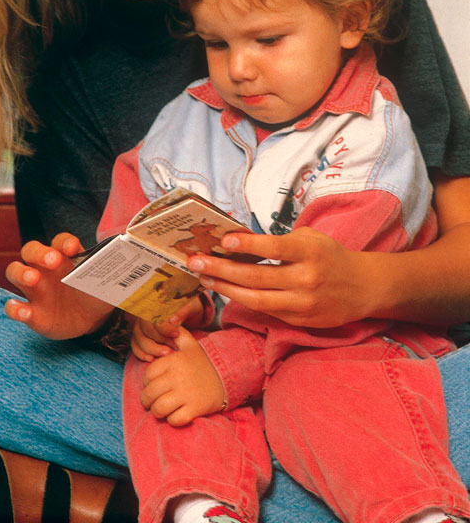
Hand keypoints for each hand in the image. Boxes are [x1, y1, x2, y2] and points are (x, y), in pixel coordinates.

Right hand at [5, 233, 112, 339]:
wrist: (92, 320)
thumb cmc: (96, 293)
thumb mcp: (105, 283)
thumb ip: (112, 272)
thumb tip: (131, 264)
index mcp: (64, 256)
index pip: (59, 241)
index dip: (64, 242)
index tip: (72, 247)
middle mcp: (45, 268)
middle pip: (31, 250)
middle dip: (39, 253)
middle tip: (52, 261)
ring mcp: (35, 289)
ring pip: (15, 271)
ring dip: (21, 273)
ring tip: (32, 280)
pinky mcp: (31, 312)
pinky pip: (15, 307)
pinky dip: (15, 308)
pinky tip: (23, 311)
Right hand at [131, 296, 204, 361]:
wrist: (189, 314)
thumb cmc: (189, 309)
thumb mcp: (190, 306)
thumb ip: (182, 311)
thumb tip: (173, 320)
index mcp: (156, 303)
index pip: (153, 315)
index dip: (163, 327)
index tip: (176, 334)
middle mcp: (145, 313)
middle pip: (144, 328)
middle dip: (158, 341)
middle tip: (172, 348)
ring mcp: (141, 325)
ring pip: (138, 338)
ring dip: (150, 349)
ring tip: (165, 355)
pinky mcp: (141, 336)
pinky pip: (135, 345)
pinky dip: (141, 353)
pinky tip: (151, 359)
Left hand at [140, 327, 224, 425]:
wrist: (228, 376)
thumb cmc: (203, 362)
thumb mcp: (189, 344)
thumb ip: (174, 333)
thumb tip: (161, 321)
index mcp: (173, 361)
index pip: (147, 375)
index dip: (147, 382)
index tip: (152, 384)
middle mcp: (177, 376)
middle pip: (150, 394)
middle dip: (147, 400)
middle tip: (152, 401)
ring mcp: (186, 394)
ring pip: (159, 409)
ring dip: (157, 412)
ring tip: (161, 409)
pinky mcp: (195, 409)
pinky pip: (174, 420)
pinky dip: (172, 420)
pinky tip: (176, 414)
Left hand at [188, 227, 374, 327]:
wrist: (363, 287)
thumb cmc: (330, 256)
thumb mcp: (311, 239)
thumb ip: (281, 241)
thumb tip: (239, 242)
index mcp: (310, 252)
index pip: (276, 248)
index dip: (249, 244)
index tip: (224, 240)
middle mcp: (306, 279)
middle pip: (257, 276)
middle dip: (221, 269)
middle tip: (194, 261)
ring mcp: (302, 303)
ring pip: (255, 299)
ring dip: (225, 287)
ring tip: (204, 277)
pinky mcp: (298, 320)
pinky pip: (265, 310)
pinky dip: (242, 299)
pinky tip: (225, 289)